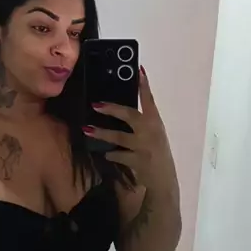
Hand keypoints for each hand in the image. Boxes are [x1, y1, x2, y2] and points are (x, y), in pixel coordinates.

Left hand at [83, 66, 175, 189]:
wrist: (163, 179)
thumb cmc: (157, 153)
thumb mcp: (154, 135)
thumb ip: (142, 123)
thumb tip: (120, 110)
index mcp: (156, 123)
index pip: (150, 100)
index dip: (144, 86)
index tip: (139, 71)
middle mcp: (151, 132)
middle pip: (130, 115)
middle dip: (112, 109)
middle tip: (95, 105)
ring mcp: (143, 147)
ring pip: (119, 137)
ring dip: (102, 133)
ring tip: (87, 130)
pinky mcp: (136, 161)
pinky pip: (118, 155)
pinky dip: (110, 153)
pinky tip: (105, 153)